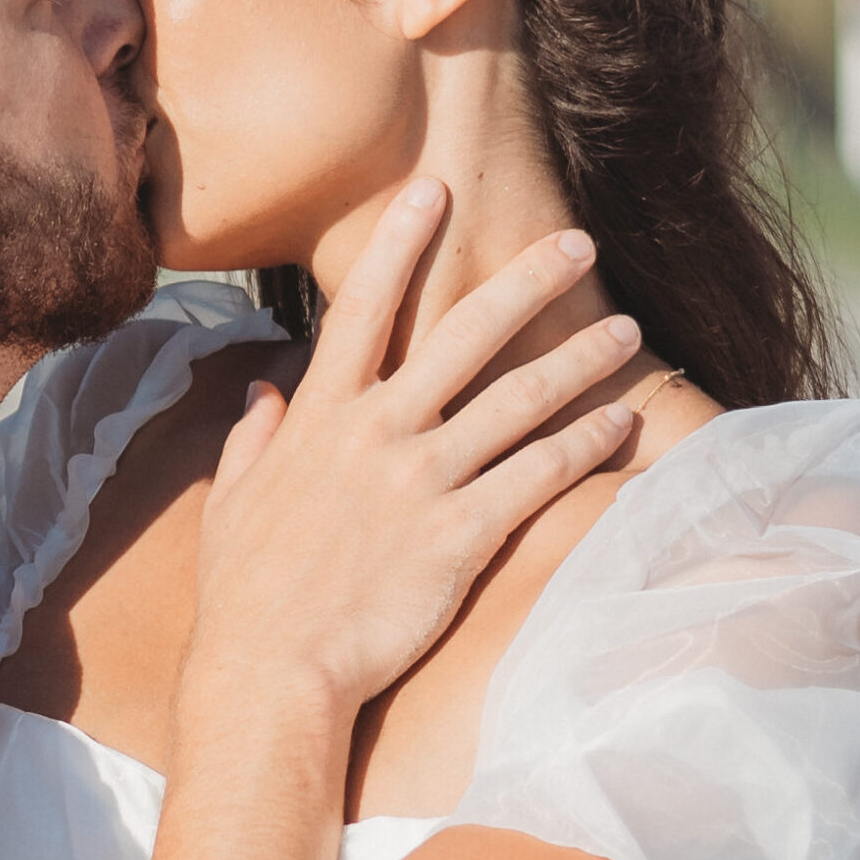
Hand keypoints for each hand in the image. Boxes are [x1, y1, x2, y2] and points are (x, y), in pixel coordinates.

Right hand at [184, 180, 639, 717]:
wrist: (269, 671)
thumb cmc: (245, 598)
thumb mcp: (231, 506)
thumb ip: (251, 441)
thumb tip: (262, 393)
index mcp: (318, 420)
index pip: (361, 309)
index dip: (400, 244)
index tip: (434, 188)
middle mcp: (375, 434)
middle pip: (461, 335)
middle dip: (524, 282)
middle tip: (577, 242)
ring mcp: (420, 482)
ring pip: (516, 398)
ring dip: (578, 359)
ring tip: (627, 331)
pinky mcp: (459, 534)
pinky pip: (536, 475)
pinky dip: (583, 444)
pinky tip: (620, 423)